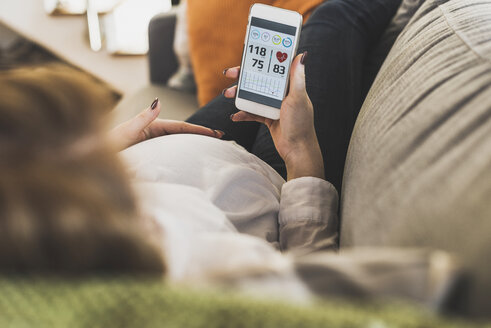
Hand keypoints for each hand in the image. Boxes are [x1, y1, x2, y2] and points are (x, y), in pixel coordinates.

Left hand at [109, 98, 223, 150]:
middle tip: (220, 139)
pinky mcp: (148, 156)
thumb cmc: (104, 146)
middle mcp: (152, 135)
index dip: (199, 130)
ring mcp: (151, 145)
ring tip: (211, 149)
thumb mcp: (125, 132)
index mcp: (150, 127)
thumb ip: (142, 119)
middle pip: (182, 134)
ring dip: (193, 145)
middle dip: (201, 135)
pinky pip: (170, 155)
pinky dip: (183, 155)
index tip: (216, 133)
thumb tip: (158, 102)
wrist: (89, 159)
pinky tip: (190, 161)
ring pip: (177, 144)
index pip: (180, 128)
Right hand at [224, 53, 323, 180]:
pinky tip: (234, 115)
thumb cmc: (300, 124)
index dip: (261, 59)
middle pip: (259, 79)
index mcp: (289, 85)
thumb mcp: (298, 98)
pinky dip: (243, 113)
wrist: (297, 150)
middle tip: (229, 74)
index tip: (247, 53)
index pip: (273, 67)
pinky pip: (253, 112)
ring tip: (227, 94)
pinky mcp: (269, 118)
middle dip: (243, 76)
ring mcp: (274, 105)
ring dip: (239, 94)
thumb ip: (298, 77)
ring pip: (253, 95)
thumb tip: (302, 54)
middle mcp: (281, 93)